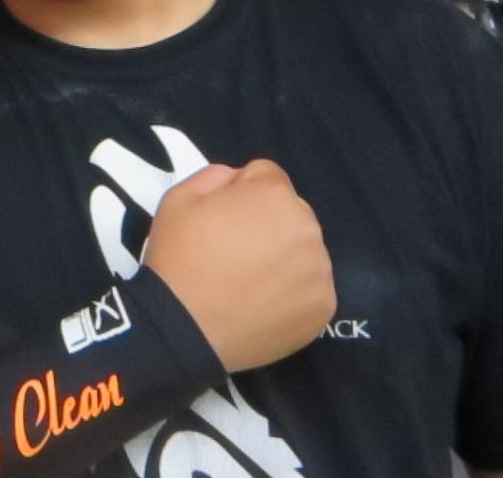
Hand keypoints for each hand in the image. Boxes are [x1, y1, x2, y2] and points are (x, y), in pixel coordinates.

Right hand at [143, 160, 335, 373]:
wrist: (185, 327)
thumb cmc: (179, 258)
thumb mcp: (179, 198)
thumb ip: (217, 175)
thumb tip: (240, 179)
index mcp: (275, 196)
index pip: (267, 177)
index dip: (240, 193)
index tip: (222, 219)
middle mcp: (308, 228)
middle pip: (291, 213)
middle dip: (268, 223)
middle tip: (234, 252)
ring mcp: (320, 271)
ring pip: (303, 251)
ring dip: (283, 257)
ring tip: (248, 281)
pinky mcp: (323, 307)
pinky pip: (310, 287)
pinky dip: (291, 292)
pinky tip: (262, 303)